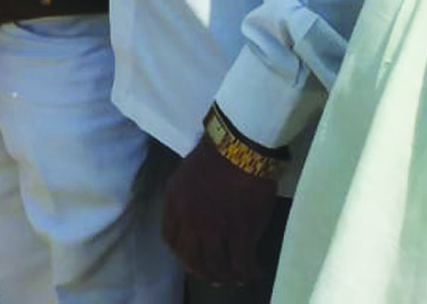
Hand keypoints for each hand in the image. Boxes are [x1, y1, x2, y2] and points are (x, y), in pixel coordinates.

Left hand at [161, 137, 279, 287]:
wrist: (239, 149)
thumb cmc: (216, 154)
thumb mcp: (187, 174)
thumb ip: (186, 197)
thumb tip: (196, 214)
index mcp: (174, 202)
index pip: (170, 238)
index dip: (181, 253)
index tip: (191, 259)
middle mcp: (190, 220)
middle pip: (191, 258)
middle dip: (203, 272)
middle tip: (216, 277)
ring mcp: (214, 229)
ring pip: (216, 266)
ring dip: (227, 276)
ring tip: (237, 276)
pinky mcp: (240, 233)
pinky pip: (242, 263)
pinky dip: (249, 271)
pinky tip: (256, 270)